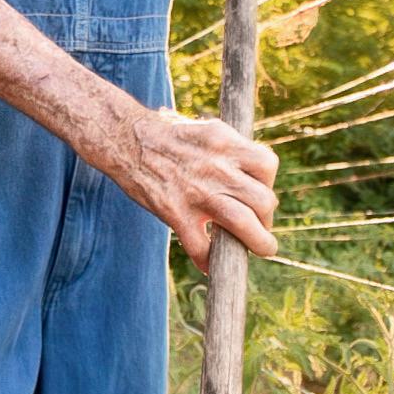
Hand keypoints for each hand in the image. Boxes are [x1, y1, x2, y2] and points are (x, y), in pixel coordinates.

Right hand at [115, 108, 278, 268]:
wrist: (125, 139)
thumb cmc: (166, 133)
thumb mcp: (206, 129)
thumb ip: (231, 149)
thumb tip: (252, 171)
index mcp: (226, 142)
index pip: (268, 165)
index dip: (267, 183)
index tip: (258, 192)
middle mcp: (217, 167)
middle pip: (264, 199)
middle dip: (266, 217)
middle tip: (258, 224)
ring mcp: (197, 192)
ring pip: (244, 224)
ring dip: (259, 243)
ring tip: (261, 249)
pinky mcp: (176, 213)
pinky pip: (202, 247)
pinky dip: (209, 261)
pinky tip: (208, 265)